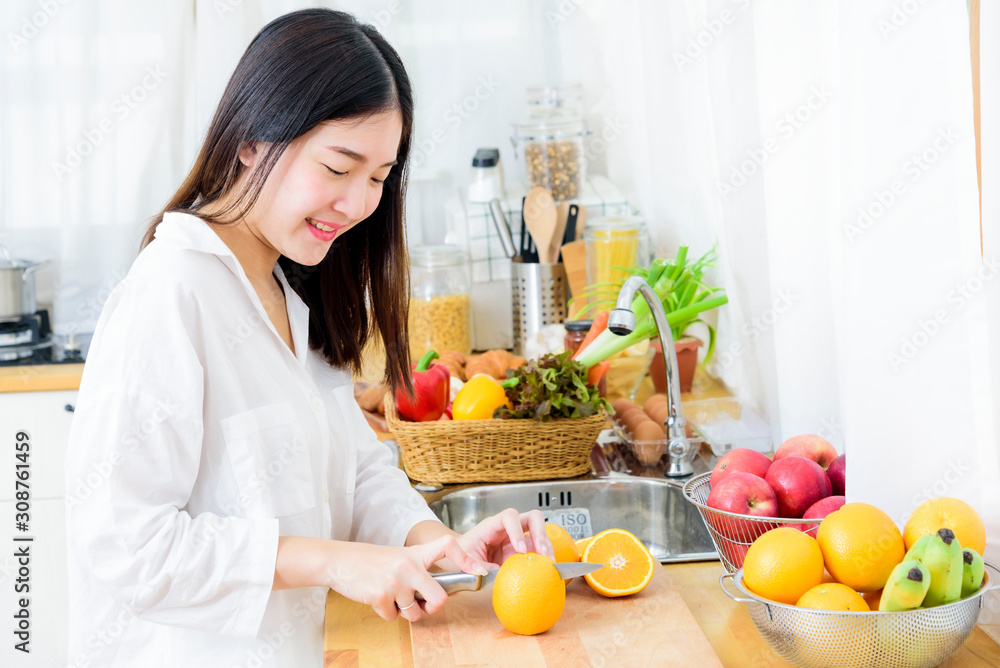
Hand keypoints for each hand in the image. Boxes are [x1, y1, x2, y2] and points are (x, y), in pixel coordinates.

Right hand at [321, 535, 488, 622]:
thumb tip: (439, 592)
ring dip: (404, 611)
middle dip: (433, 607)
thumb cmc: (372, 560)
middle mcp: (408, 566)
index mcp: (416, 553)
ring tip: (392, 595)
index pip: (448, 546)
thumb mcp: (399, 556)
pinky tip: (377, 598)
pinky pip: (393, 617)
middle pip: (439, 597)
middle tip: (424, 603)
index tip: (478, 571)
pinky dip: (386, 613)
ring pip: (414, 613)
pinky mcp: (380, 596)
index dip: (466, 559)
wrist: (340, 561)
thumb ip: (419, 569)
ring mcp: (395, 582)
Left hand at [456, 508, 554, 568]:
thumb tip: (493, 573)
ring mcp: (517, 538)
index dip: (517, 530)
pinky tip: (546, 567)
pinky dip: (544, 556)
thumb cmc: (461, 552)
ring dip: (546, 545)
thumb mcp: (461, 559)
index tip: (520, 550)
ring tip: (549, 563)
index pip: (509, 516)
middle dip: (540, 533)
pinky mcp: (521, 550)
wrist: (458, 556)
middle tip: (542, 552)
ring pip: (539, 531)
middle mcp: (507, 528)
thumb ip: (475, 565)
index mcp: (492, 526)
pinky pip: (537, 548)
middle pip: (531, 517)